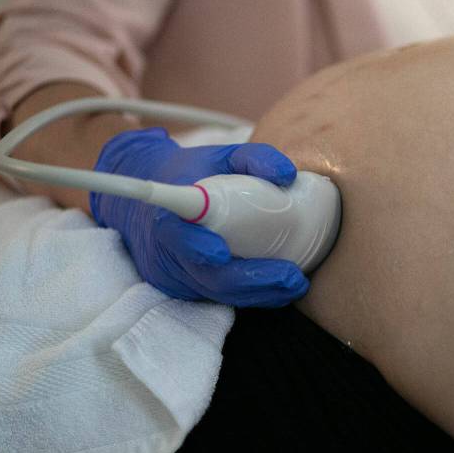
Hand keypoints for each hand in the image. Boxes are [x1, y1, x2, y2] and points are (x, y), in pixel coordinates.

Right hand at [90, 127, 308, 306]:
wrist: (157, 197)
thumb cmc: (194, 173)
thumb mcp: (222, 155)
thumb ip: (254, 158)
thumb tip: (287, 175)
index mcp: (169, 215)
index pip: (176, 235)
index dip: (196, 247)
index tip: (221, 254)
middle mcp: (169, 251)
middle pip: (206, 276)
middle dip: (250, 281)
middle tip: (291, 276)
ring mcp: (178, 275)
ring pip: (217, 293)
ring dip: (259, 294)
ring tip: (296, 285)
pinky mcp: (189, 288)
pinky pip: (219, 297)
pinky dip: (251, 296)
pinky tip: (280, 291)